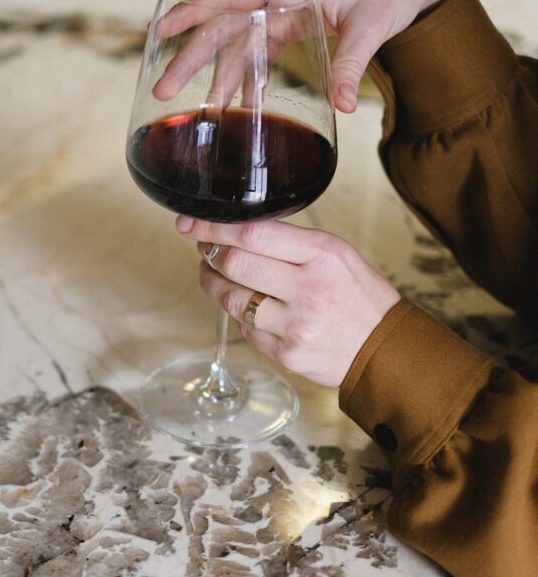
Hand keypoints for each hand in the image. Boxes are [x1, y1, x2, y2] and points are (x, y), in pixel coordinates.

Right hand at [154, 0, 456, 112]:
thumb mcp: (375, 26)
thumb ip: (353, 65)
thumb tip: (342, 106)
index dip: (198, 9)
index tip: (166, 27)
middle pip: (225, 24)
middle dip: (193, 57)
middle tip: (166, 88)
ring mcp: (281, 11)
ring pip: (237, 44)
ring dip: (218, 77)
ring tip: (200, 110)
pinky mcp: (288, 26)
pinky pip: (258, 53)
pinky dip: (249, 79)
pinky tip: (243, 105)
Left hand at [176, 215, 400, 387]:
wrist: (385, 350)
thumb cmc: (358, 296)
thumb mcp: (336, 255)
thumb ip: (290, 243)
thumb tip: (235, 232)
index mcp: (322, 255)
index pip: (253, 233)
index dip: (213, 227)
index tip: (191, 223)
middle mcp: (308, 289)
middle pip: (234, 264)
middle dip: (208, 253)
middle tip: (204, 248)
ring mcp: (296, 325)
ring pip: (231, 299)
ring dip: (214, 284)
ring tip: (215, 275)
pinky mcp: (286, 353)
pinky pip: (245, 329)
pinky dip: (241, 316)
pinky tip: (250, 308)